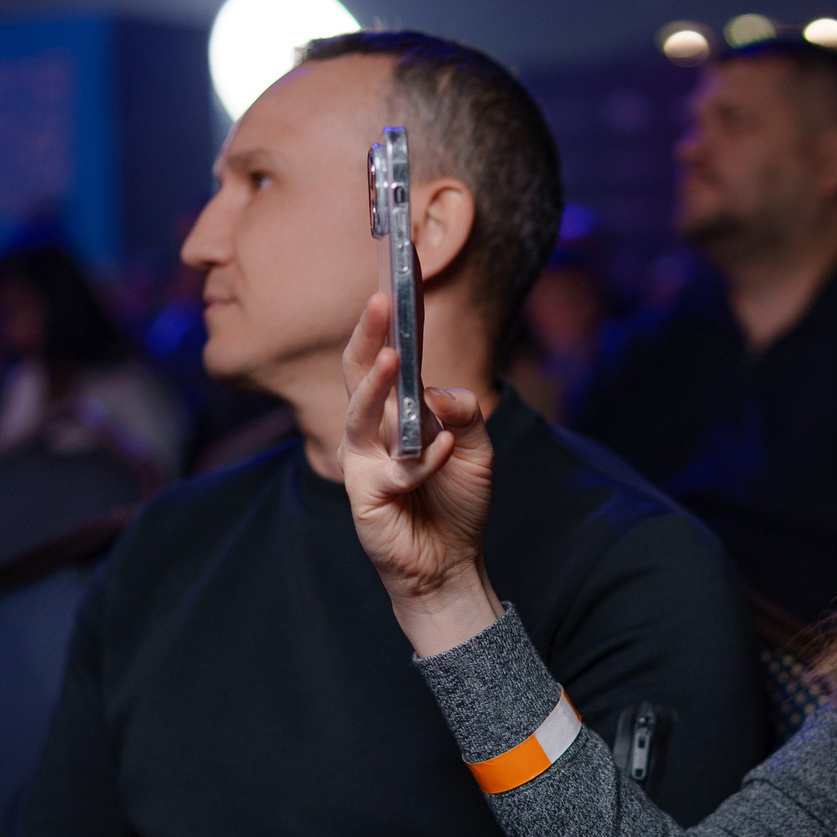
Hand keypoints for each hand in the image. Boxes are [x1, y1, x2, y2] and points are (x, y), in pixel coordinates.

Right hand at [337, 289, 502, 657]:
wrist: (451, 564)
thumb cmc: (456, 502)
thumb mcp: (477, 447)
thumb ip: (464, 411)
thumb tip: (436, 392)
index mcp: (396, 409)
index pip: (390, 352)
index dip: (394, 317)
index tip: (400, 272)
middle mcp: (373, 428)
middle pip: (359, 371)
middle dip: (369, 334)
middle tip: (381, 299)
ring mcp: (364, 461)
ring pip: (359, 414)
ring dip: (377, 385)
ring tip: (394, 358)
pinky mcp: (366, 497)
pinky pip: (393, 471)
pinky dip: (424, 459)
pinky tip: (446, 448)